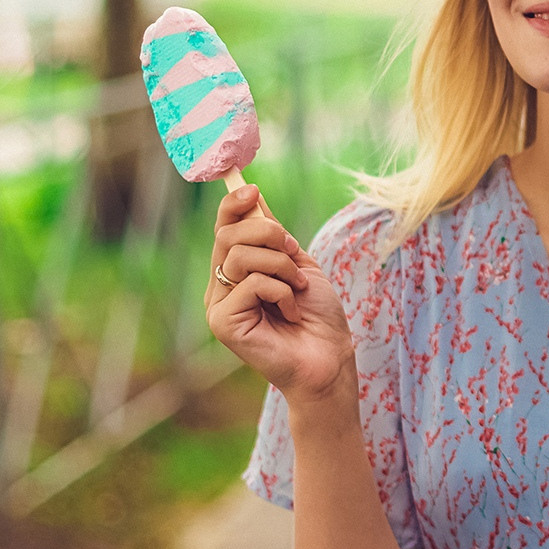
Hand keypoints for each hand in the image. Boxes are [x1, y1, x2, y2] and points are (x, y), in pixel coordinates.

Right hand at [204, 184, 353, 399]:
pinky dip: (280, 291)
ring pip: (239, 256)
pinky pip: (249, 283)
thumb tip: (251, 195)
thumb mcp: (298, 263)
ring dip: (280, 265)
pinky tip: (291, 311)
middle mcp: (220, 288)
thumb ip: (272, 235)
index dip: (232, 205)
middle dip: (269, 234)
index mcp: (235, 273)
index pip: (223, 229)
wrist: (330, 359)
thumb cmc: (318, 316)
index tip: (252, 189)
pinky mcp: (222, 323)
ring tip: (297, 288)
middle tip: (293, 251)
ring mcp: (218, 307)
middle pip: (227, 236)